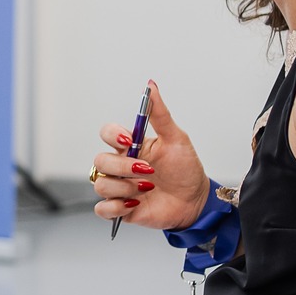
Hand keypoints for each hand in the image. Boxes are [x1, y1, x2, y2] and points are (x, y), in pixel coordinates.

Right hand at [91, 80, 211, 231]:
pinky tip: (135, 203)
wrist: (195, 200)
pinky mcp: (120, 208)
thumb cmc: (186, 169)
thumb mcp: (176, 139)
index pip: (107, 134)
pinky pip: (101, 208)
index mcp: (131, 147)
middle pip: (100, 161)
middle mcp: (121, 166)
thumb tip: (152, 86)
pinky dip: (115, 207)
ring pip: (100, 184)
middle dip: (122, 167)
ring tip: (147, 189)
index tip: (129, 141)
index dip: (112, 136)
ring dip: (124, 187)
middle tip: (147, 170)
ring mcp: (119, 187)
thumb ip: (160, 114)